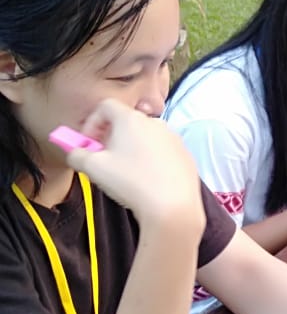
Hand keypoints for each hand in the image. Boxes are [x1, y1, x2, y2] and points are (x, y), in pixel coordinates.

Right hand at [73, 99, 204, 230]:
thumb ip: (77, 154)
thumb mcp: (93, 168)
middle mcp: (155, 122)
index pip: (106, 106)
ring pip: (145, 137)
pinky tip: (147, 181)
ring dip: (131, 149)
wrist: (172, 207)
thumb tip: (75, 152)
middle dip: (111, 137)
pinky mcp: (184, 154)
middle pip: (126, 122)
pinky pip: (161, 151)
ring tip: (126, 174)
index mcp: (131, 119)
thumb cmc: (131, 183)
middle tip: (103, 159)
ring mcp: (173, 138)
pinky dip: (150, 160)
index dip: (92, 123)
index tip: (88, 143)